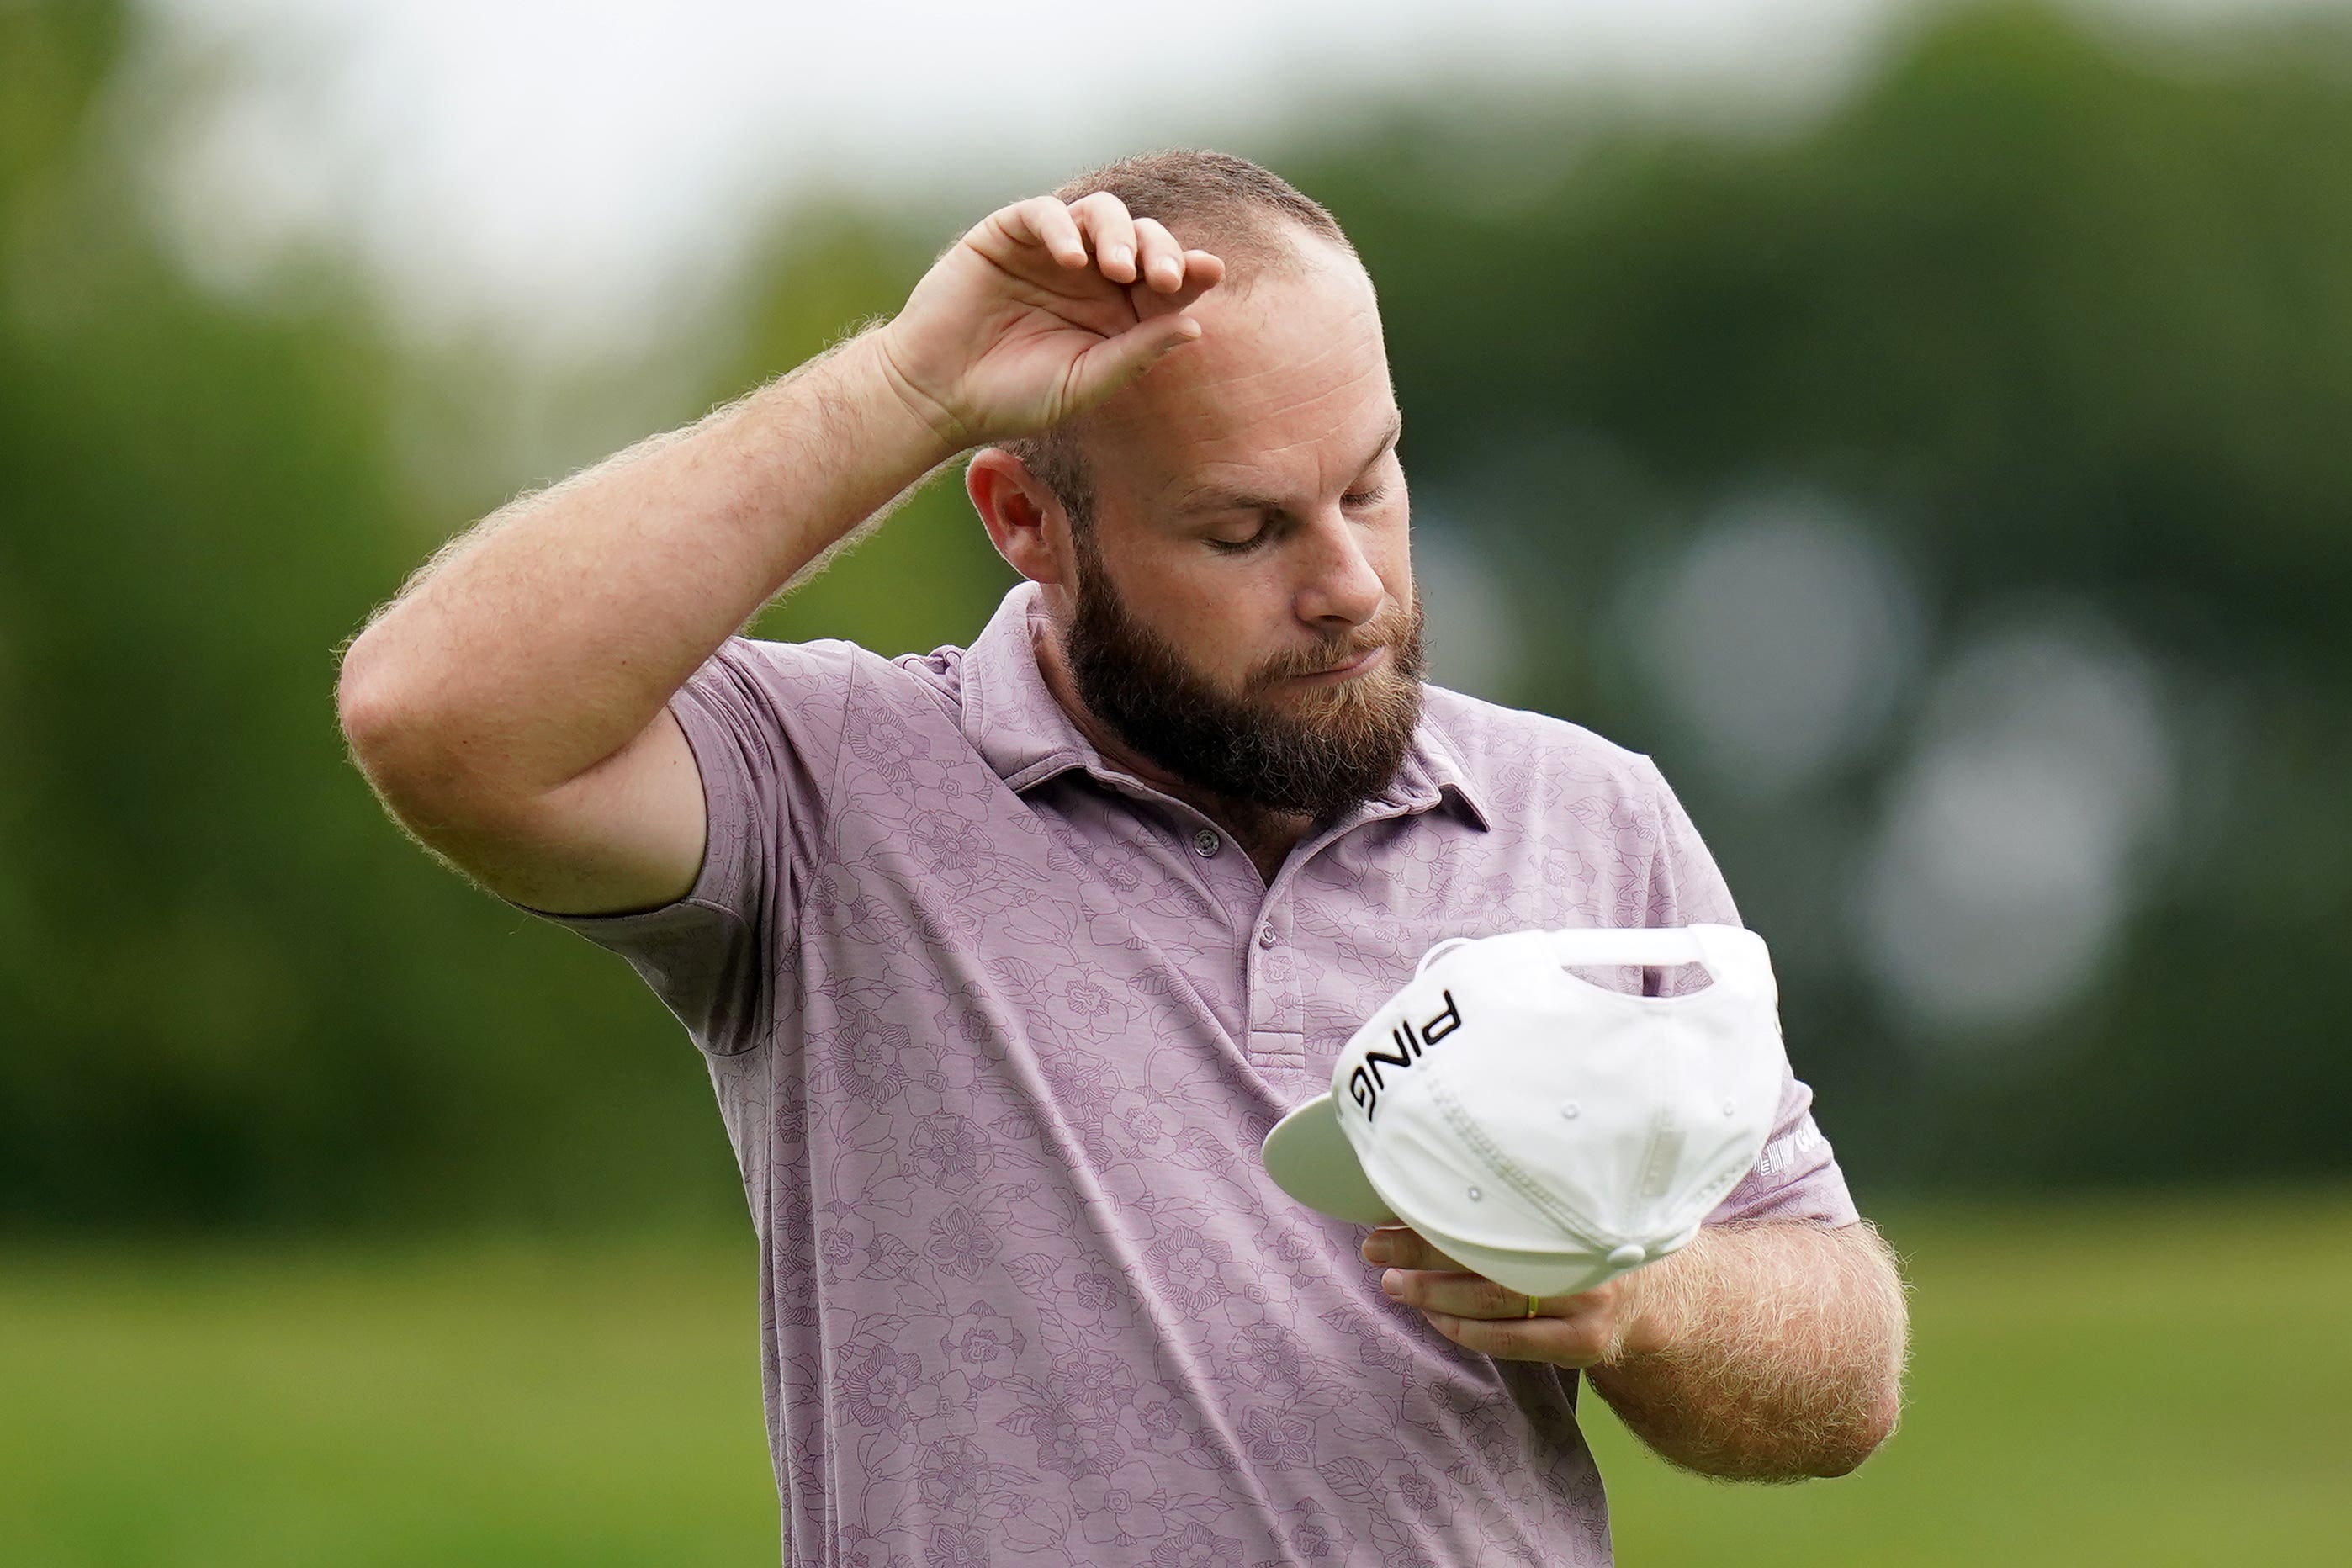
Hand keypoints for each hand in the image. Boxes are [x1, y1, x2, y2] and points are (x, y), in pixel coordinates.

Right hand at [872, 191, 1225, 451]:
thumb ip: (1136, 354)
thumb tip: (1195, 326)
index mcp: (1119, 310)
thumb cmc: (1013, 398)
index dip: (1191, 270)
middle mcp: (1091, 275)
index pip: (1166, 279)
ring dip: (1117, 234)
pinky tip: (1070, 259)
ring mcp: (1051, 250)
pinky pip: (1045, 214)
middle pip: (1143, 238)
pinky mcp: (1009, 234)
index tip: (1209, 272)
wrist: (939, 395)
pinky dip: (1062, 228)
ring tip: (1116, 269)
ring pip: (1101, 214)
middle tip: (1163, 279)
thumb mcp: (1085, 382)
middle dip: (1160, 250)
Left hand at [1360, 1225, 1670, 1368]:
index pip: (1491, 1208)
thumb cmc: (1591, 1236)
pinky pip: (1509, 1341)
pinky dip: (1464, 1330)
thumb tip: (1432, 1177)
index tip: (1387, 1208)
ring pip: (1492, 1301)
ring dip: (1433, 1294)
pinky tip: (1436, 1318)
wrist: (1662, 1291)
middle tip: (1375, 1248)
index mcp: (1572, 1207)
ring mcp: (1585, 1301)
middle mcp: (1581, 1251)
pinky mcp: (1583, 1343)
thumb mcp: (1567, 1203)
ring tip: (1396, 1283)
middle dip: (1420, 1250)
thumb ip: (1516, 1196)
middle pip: (1486, 1252)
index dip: (1435, 1210)